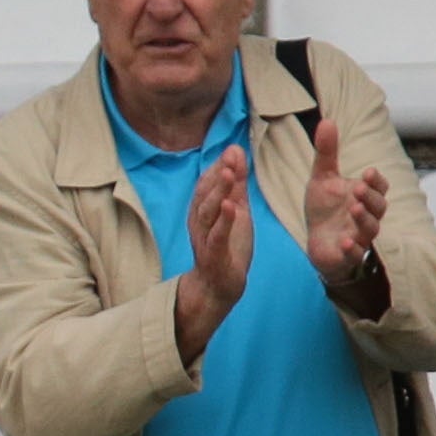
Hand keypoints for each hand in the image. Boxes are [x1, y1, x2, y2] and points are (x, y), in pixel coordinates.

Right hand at [171, 143, 252, 363]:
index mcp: (203, 210)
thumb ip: (236, 184)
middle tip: (231, 155)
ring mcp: (204, 239)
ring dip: (217, 192)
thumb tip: (236, 150)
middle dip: (218, 174)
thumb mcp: (235, 210)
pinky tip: (230, 207)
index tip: (233, 150)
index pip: (207, 183)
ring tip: (228, 174)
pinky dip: (223, 221)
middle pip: (204, 194)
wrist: (219, 286)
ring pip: (207, 212)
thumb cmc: (227, 246)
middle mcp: (199, 223)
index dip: (219, 166)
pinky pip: (216, 236)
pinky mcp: (213, 255)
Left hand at [301, 119, 388, 294]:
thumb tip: (328, 120)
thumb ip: (326, 153)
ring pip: (371, 230)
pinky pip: (355, 254)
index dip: (376, 181)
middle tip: (359, 188)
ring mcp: (358, 237)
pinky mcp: (347, 256)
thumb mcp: (322, 178)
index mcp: (364, 196)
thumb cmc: (325, 209)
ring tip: (354, 209)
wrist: (316, 241)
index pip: (379, 187)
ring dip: (365, 220)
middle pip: (379, 207)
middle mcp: (366, 216)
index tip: (368, 172)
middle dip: (371, 197)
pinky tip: (344, 242)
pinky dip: (352, 249)